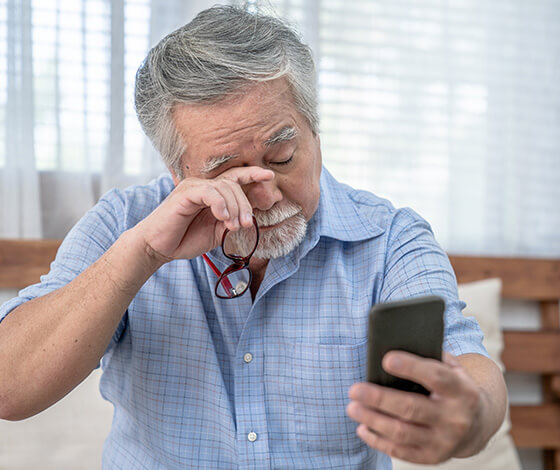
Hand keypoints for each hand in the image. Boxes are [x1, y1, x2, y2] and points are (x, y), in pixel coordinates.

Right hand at [134, 166, 273, 262]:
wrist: (158, 247)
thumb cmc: (185, 238)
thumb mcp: (216, 232)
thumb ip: (232, 222)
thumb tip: (250, 218)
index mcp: (212, 192)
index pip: (235, 178)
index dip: (253, 174)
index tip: (270, 176)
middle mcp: (204, 185)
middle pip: (234, 184)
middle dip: (245, 204)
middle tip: (248, 224)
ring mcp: (194, 187)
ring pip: (225, 187)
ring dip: (235, 208)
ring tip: (234, 226)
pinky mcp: (185, 193)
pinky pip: (210, 192)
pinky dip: (220, 204)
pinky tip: (223, 218)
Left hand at [346, 351, 487, 463]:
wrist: (477, 425)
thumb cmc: (453, 387)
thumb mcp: (452, 369)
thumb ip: (430, 357)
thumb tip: (393, 346)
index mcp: (462, 390)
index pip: (436, 377)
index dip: (411, 367)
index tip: (386, 360)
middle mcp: (455, 418)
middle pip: (412, 408)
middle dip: (380, 399)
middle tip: (354, 389)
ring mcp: (444, 441)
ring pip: (402, 432)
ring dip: (373, 420)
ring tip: (352, 407)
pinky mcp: (432, 457)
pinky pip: (400, 451)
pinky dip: (378, 440)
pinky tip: (362, 428)